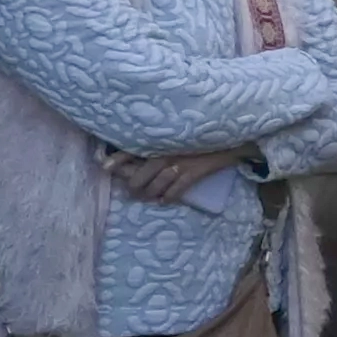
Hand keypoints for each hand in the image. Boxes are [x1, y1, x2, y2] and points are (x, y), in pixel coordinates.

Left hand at [111, 148, 242, 203]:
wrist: (231, 139)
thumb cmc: (202, 136)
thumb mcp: (178, 137)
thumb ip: (159, 144)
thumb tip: (137, 155)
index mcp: (159, 142)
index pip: (131, 150)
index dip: (117, 160)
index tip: (105, 167)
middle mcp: (165, 153)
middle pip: (139, 176)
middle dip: (135, 186)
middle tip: (135, 190)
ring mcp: (179, 164)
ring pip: (155, 186)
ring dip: (150, 194)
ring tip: (149, 196)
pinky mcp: (193, 173)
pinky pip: (176, 191)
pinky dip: (169, 197)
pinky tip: (165, 200)